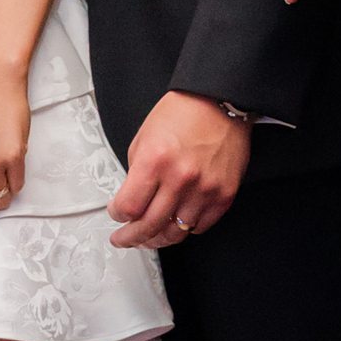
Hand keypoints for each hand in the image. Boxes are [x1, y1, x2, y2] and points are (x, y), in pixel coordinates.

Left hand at [109, 91, 247, 247]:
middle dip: (131, 238)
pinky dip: (186, 229)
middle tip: (124, 239)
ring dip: (158, 239)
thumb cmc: (183, 112)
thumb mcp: (144, 137)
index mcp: (155, 161)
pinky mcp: (224, 195)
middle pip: (149, 226)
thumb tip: (132, 199)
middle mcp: (180, 178)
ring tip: (148, 238)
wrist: (219, 101)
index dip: (117, 215)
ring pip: (175, 232)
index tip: (116, 215)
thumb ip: (136, 171)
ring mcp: (204, 189)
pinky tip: (176, 224)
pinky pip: (201, 226)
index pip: (129, 207)